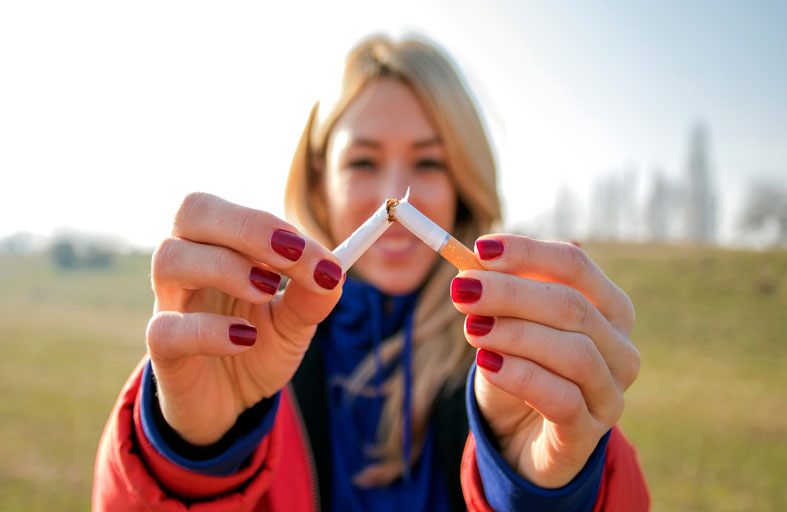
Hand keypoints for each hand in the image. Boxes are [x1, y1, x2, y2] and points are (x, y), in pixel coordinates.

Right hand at [146, 192, 343, 445]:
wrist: (229, 403)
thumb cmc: (255, 346)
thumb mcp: (293, 322)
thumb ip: (311, 297)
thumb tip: (334, 271)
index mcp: (219, 245)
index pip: (236, 213)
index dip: (273, 225)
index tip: (319, 257)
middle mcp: (188, 264)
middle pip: (192, 211)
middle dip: (247, 226)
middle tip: (292, 254)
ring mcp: (170, 304)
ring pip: (170, 259)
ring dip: (225, 267)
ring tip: (266, 292)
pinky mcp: (162, 350)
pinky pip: (166, 330)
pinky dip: (207, 331)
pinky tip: (245, 339)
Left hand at [451, 235, 638, 487]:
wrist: (519, 438)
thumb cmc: (518, 369)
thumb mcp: (508, 325)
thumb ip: (500, 292)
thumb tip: (476, 258)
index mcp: (609, 308)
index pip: (575, 265)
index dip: (527, 253)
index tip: (480, 248)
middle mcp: (621, 349)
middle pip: (572, 306)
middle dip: (511, 293)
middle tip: (462, 290)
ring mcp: (610, 394)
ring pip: (574, 353)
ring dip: (515, 334)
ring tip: (471, 329)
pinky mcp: (588, 434)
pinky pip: (562, 399)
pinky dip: (521, 376)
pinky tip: (487, 364)